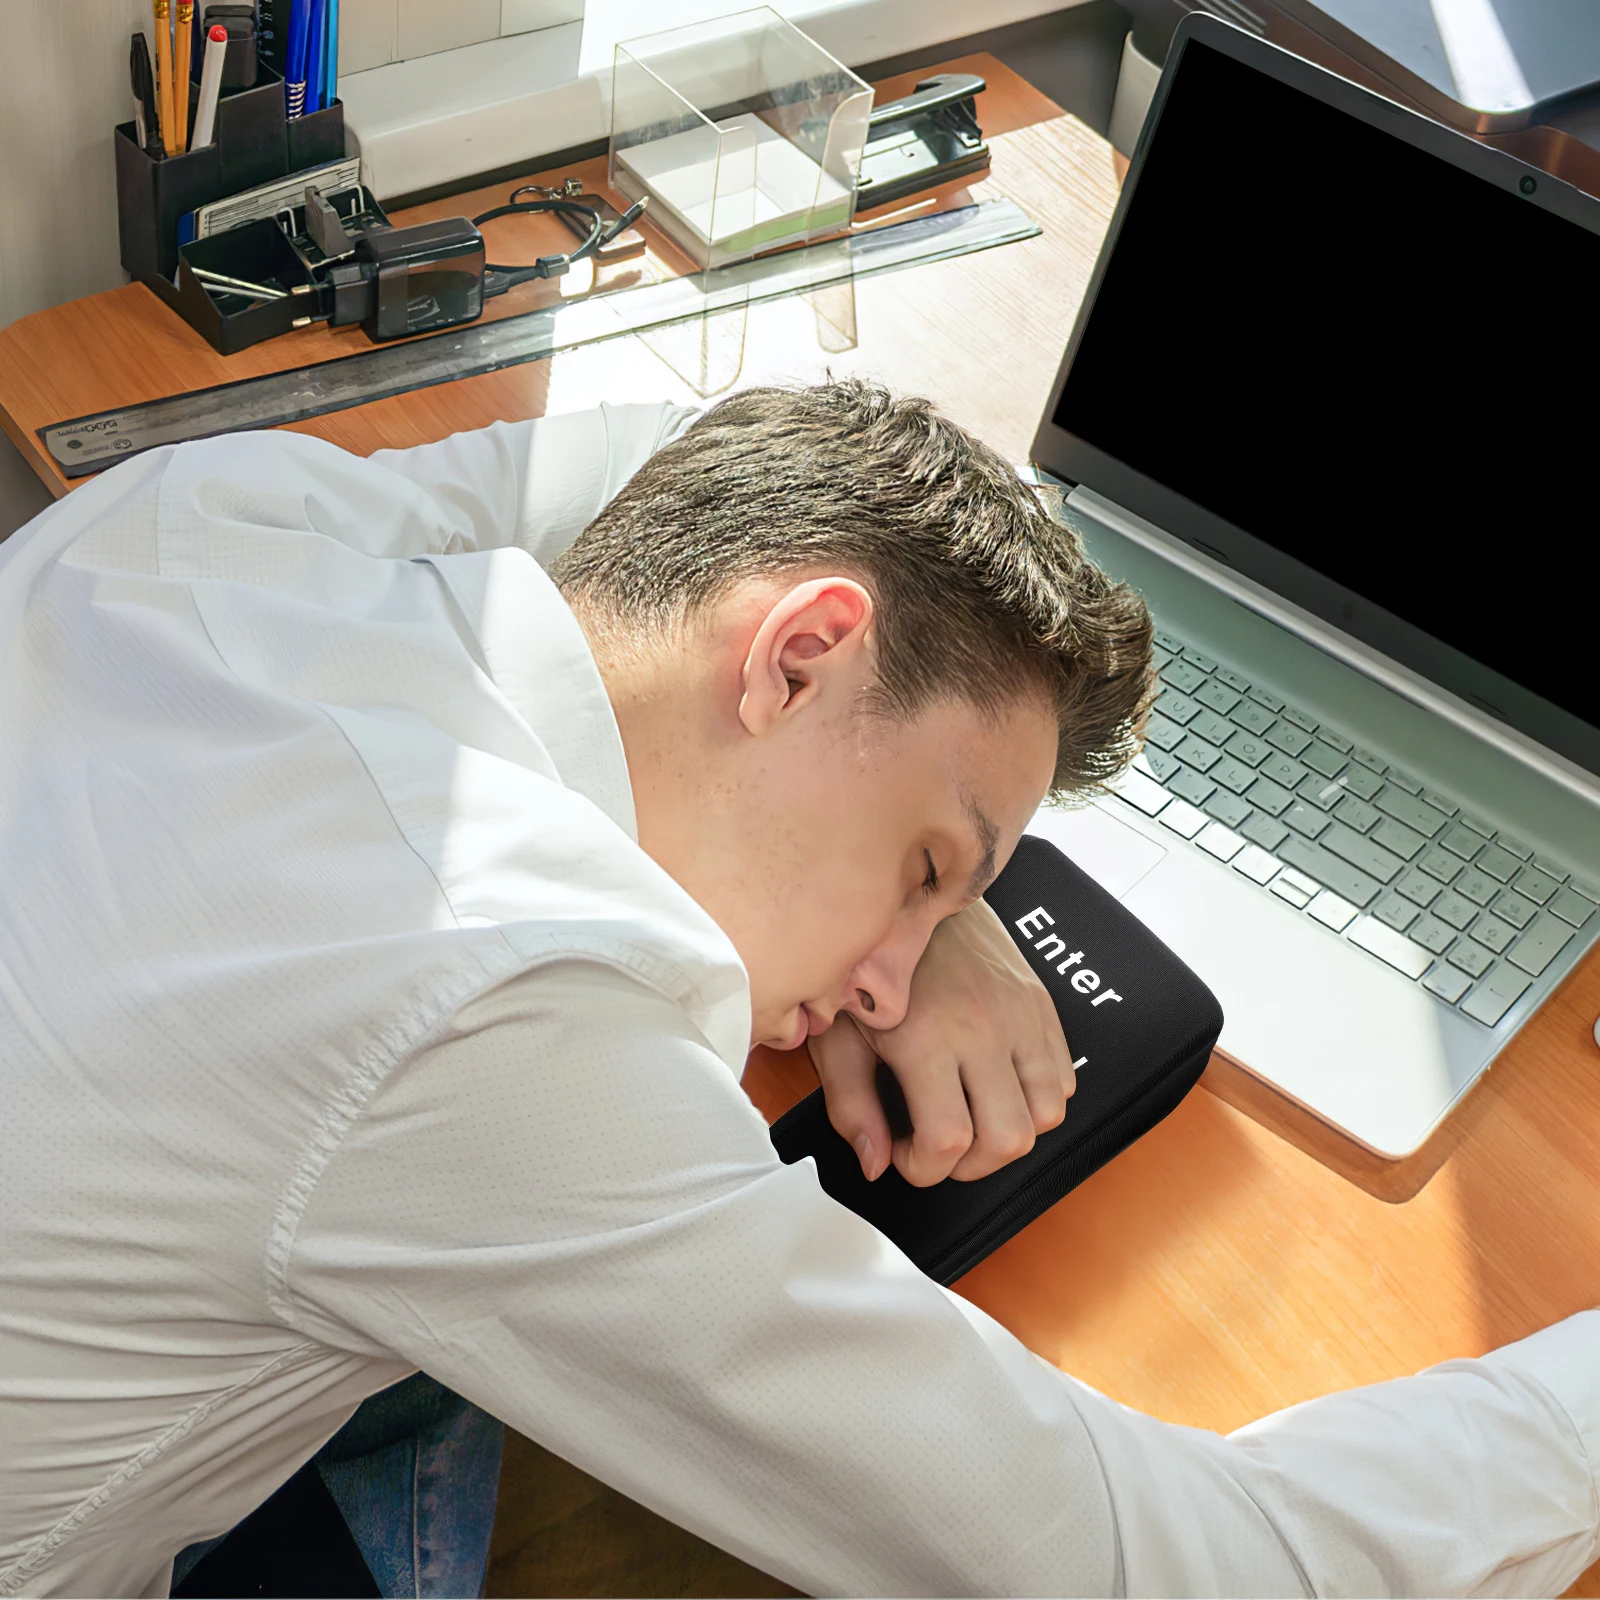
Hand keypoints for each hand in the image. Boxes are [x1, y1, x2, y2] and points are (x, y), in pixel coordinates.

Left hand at [808, 899, 1075, 1185]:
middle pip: (1008, 1139)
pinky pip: (1063, 1078)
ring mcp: (1019, 1015)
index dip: (923, 1169)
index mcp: (925, 1036)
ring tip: (971, 1121)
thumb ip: (851, 1105)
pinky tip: (995, 1089)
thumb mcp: (838, 1034)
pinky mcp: (1040, 1004)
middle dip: (971, 1165)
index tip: (905, 1156)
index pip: (947, 1140)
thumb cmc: (870, 960)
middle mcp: (981, 1027)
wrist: (912, 890)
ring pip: (1046, 1115)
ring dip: (1009, 1135)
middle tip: (939, 1147)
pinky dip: (1036, 1100)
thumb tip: (874, 1162)